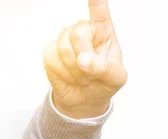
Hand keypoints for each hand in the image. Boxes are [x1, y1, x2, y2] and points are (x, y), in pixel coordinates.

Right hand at [43, 0, 126, 118]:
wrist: (86, 99)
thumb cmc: (104, 83)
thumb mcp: (116, 79)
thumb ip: (106, 69)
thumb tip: (85, 60)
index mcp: (104, 32)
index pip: (100, 13)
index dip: (97, 2)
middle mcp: (84, 30)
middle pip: (77, 34)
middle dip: (84, 58)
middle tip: (92, 72)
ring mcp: (65, 38)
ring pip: (63, 48)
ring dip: (75, 70)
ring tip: (84, 76)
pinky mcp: (50, 50)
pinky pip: (53, 60)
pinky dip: (64, 74)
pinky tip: (71, 76)